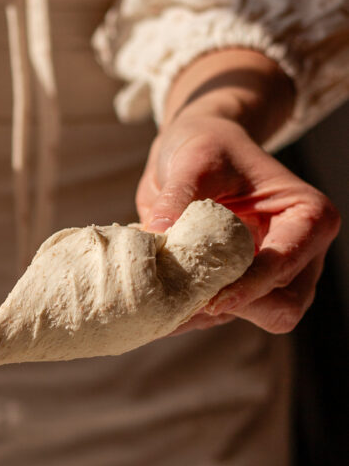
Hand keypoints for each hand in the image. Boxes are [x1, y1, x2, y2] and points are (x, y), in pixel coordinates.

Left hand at [136, 114, 339, 333]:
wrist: (197, 150)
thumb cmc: (208, 147)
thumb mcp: (195, 161)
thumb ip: (180, 195)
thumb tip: (157, 233)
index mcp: (307, 216)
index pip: (285, 263)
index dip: (251, 287)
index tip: (212, 299)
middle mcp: (301, 252)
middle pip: (283, 307)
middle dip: (237, 309)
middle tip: (184, 302)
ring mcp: (275, 274)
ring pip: (254, 318)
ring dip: (211, 316)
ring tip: (164, 303)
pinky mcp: (246, 286)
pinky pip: (227, 314)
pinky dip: (196, 314)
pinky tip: (160, 306)